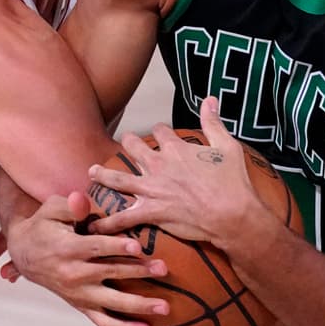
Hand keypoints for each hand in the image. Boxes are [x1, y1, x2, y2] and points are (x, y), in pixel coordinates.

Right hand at [2, 191, 171, 325]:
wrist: (24, 254)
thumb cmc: (44, 226)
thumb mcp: (51, 209)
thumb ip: (70, 206)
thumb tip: (81, 199)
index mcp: (67, 249)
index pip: (96, 248)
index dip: (116, 247)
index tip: (137, 246)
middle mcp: (73, 274)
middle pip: (110, 274)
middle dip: (138, 272)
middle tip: (163, 268)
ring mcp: (78, 294)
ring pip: (111, 304)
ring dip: (139, 306)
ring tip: (165, 307)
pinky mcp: (81, 305)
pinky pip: (104, 322)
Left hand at [89, 96, 262, 244]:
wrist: (231, 213)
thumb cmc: (232, 182)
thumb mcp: (227, 146)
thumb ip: (213, 122)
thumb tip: (210, 99)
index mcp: (176, 148)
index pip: (160, 131)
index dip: (159, 131)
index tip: (159, 133)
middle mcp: (159, 165)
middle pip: (133, 148)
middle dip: (128, 144)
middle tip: (125, 143)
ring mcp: (152, 189)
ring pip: (118, 179)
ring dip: (103, 175)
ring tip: (92, 172)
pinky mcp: (151, 212)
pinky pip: (123, 218)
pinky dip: (107, 223)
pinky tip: (93, 226)